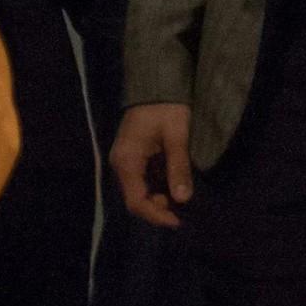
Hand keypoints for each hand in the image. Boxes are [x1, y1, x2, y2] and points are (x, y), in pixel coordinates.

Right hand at [111, 102, 193, 229]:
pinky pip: (145, 179)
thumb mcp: (177, 136)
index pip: (136, 201)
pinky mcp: (134, 157)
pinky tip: (176, 184)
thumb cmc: (167, 107)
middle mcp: (121, 164)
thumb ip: (178, 167)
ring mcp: (126, 161)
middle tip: (184, 209)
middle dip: (160, 208)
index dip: (156, 215)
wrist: (158, 84)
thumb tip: (183, 199)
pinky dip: (160, 186)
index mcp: (126, 161)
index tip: (179, 221)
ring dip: (161, 198)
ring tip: (183, 197)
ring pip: (141, 191)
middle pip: (137, 199)